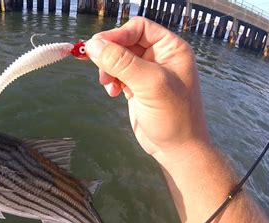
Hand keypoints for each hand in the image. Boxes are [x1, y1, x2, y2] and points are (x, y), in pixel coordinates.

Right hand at [85, 17, 209, 162]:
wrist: (177, 149)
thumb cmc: (172, 116)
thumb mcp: (149, 84)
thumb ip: (121, 62)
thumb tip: (92, 45)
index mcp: (170, 48)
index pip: (138, 28)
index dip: (117, 35)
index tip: (97, 48)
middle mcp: (160, 56)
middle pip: (125, 42)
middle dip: (110, 55)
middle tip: (100, 70)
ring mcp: (148, 72)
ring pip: (118, 59)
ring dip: (108, 69)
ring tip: (108, 85)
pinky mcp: (138, 87)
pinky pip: (118, 74)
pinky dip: (111, 81)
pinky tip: (113, 93)